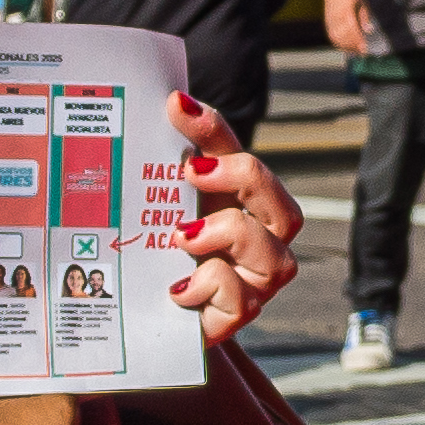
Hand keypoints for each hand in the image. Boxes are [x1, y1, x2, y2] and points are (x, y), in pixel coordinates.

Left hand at [167, 93, 299, 344]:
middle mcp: (258, 242)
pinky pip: (244, 301)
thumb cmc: (151, 255)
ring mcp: (254, 283)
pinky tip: (177, 287)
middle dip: (245, 179)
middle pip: (285, 208)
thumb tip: (150, 112)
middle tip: (193, 172)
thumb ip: (156, 166)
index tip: (175, 106)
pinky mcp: (237, 318)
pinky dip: (212, 285)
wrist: (138, 317)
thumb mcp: (150, 208)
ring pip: (276, 258)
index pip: (233, 154)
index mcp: (236, 204)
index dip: (211, 127)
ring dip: (228, 235)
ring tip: (181, 236)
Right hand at [321, 0, 376, 58]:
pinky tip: (346, 47)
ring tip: (355, 51)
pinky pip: (332, 37)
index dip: (358, 40)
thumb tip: (369, 31)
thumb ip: (364, 17)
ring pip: (336, 38)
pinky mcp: (327, 23)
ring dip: (346, 46)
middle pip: (343, 36)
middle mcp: (336, 17)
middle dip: (353, 46)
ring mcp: (330, 20)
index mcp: (345, 10)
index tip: (364, 48)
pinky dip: (339, 44)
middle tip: (362, 52)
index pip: (351, 29)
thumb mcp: (361, 1)